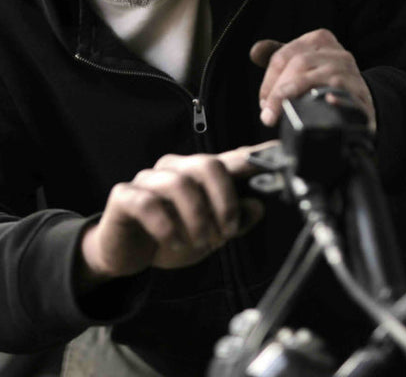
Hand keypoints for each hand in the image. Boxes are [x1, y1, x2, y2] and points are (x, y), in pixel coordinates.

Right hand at [77, 144, 272, 288]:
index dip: (256, 155)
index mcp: (198, 175)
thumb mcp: (209, 236)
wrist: (125, 254)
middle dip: (224, 200)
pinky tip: (174, 242)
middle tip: (227, 231)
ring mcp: (148, 179)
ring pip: (179, 183)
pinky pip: (148, 203)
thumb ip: (234, 221)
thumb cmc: (170, 237)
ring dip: (197, 217)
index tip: (280, 151)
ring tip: (201, 242)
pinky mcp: (124, 196)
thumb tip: (258, 206)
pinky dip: (167, 226)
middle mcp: (174, 169)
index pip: (232, 158)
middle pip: (207, 164)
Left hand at [250, 29, 374, 129]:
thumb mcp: (302, 64)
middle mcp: (337, 53)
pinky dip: (337, 98)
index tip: (263, 102)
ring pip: (319, 77)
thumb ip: (278, 58)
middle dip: (279, 90)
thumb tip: (255, 51)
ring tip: (284, 112)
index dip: (269, 80)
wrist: (361, 100)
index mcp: (319, 40)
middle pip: (299, 63)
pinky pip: (348, 94)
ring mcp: (352, 73)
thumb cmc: (323, 80)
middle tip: (268, 114)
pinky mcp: (362, 95)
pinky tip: (328, 101)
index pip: (285, 55)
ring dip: (297, 94)